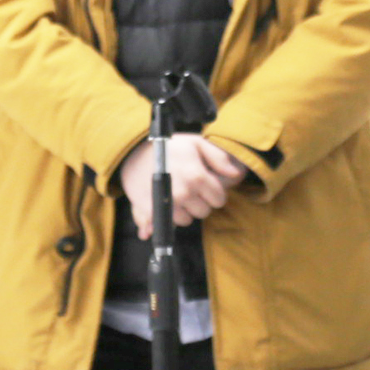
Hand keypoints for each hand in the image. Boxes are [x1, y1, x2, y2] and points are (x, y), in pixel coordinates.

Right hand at [120, 134, 245, 237]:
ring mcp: (167, 205)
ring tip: (176, 194)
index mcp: (197, 176)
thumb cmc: (169, 147)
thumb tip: (237, 174)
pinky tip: (164, 207)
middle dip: (200, 202)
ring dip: (184, 211)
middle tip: (190, 189)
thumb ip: (219, 158)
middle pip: (204, 212)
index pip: (219, 199)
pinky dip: (167, 219)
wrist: (133, 153)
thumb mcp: (196, 143)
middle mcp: (184, 193)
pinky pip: (167, 226)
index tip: (206, 186)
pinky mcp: (152, 212)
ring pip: (187, 220)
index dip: (214, 192)